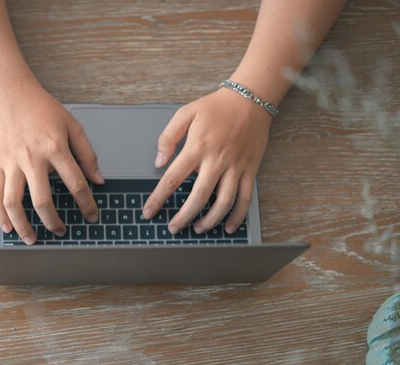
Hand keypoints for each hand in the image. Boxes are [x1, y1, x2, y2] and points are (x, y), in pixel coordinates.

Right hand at [0, 76, 103, 244]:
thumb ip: (87, 154)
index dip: (87, 204)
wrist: (10, 94)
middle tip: (62, 231)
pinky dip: (0, 215)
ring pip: (13, 202)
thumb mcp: (72, 126)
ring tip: (32, 238)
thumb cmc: (42, 109)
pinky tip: (8, 227)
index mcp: (55, 147)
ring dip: (23, 225)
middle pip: (42, 200)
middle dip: (54, 222)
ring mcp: (11, 162)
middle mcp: (31, 157)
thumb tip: (98, 180)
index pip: (75, 184)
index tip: (92, 216)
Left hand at [143, 88, 270, 234]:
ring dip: (210, 220)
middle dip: (184, 217)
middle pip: (198, 197)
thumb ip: (168, 138)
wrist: (250, 99)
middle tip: (173, 228)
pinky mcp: (250, 169)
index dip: (158, 198)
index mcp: (197, 147)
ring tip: (198, 229)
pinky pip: (245, 198)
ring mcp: (235, 166)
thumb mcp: (185, 113)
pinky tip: (228, 227)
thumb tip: (158, 162)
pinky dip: (237, 216)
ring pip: (223, 202)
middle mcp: (216, 160)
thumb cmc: (216, 107)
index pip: (172, 179)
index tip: (149, 212)